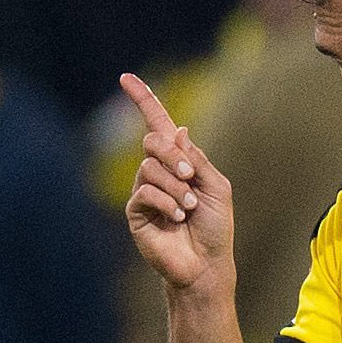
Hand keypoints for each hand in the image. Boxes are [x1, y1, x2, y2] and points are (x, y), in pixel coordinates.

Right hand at [119, 73, 232, 297]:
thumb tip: (177, 128)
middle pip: (151, 141)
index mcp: (179, 162)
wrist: (207, 264)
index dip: (143, 100)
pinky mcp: (136, 212)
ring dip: (175, 187)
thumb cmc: (215, 228)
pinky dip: (166, 202)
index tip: (126, 78)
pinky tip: (178, 218)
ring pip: (149, 168)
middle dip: (173, 156)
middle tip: (190, 177)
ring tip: (188, 209)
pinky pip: (144, 192)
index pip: (156, 124)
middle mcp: (158, 173)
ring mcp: (144, 192)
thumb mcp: (215, 185)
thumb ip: (195, 157)